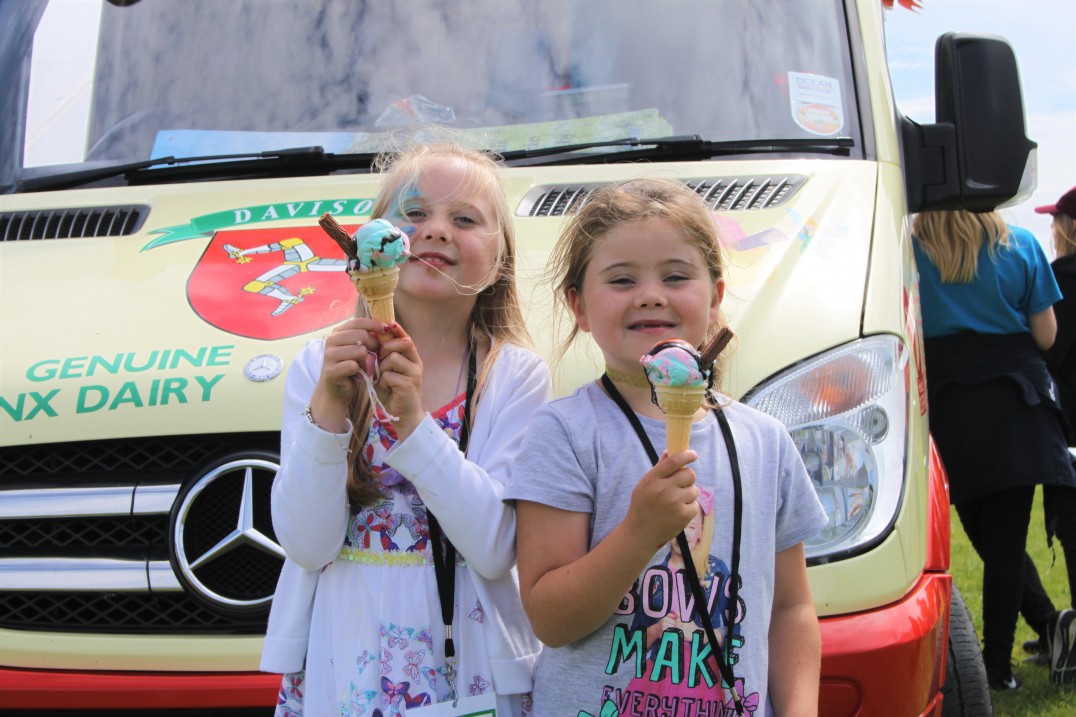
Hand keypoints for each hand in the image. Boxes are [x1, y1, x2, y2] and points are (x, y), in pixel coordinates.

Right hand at [308, 317, 382, 431]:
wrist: (337, 390)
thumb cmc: (351, 367)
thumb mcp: (359, 348)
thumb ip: (368, 337)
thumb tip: (387, 326)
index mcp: (338, 332)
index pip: (359, 321)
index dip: (375, 324)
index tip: (387, 329)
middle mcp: (331, 341)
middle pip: (361, 335)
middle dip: (374, 345)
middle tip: (376, 354)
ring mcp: (329, 355)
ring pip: (360, 350)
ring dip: (366, 360)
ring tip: (364, 366)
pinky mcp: (331, 370)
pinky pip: (354, 366)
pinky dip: (360, 371)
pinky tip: (357, 375)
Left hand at [374, 322, 425, 438]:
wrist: (403, 416)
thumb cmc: (394, 392)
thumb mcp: (388, 371)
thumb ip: (385, 357)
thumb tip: (373, 340)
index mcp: (412, 359)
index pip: (406, 338)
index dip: (398, 330)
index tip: (389, 323)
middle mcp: (416, 364)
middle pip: (403, 343)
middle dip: (387, 347)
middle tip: (379, 357)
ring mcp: (414, 374)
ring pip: (393, 358)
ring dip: (383, 367)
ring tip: (382, 377)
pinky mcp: (408, 385)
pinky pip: (389, 374)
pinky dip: (383, 380)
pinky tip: (385, 388)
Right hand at [625, 450, 698, 552]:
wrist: (640, 534)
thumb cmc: (642, 506)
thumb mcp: (644, 485)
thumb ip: (659, 469)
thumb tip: (670, 452)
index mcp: (652, 479)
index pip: (673, 461)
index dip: (686, 456)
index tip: (693, 455)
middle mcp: (664, 489)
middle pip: (689, 474)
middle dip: (688, 478)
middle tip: (681, 485)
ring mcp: (674, 503)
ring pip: (693, 490)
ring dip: (688, 495)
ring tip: (676, 503)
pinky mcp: (683, 516)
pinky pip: (695, 505)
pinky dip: (689, 508)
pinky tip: (677, 513)